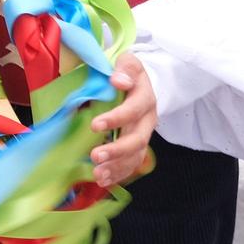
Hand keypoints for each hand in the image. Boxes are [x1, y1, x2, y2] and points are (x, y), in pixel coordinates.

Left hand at [89, 52, 157, 187]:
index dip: (116, 118)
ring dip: (117, 167)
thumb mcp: (130, 62)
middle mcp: (148, 121)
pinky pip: (132, 163)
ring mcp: (144, 135)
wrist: (148, 83)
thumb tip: (118, 80)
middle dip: (117, 150)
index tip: (95, 124)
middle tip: (95, 156)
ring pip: (135, 155)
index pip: (133, 110)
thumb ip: (125, 68)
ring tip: (98, 174)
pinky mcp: (137, 145)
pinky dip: (119, 173)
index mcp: (145, 99)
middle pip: (137, 139)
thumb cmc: (131, 72)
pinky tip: (103, 180)